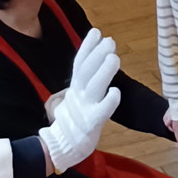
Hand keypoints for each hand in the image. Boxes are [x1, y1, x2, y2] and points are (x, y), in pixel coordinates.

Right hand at [38, 29, 121, 172]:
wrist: (61, 146)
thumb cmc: (73, 120)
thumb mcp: (75, 96)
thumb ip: (84, 80)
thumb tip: (95, 59)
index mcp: (74, 88)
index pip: (79, 63)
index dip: (87, 47)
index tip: (96, 31)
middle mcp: (77, 95)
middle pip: (85, 71)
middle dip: (97, 54)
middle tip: (109, 41)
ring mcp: (84, 108)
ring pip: (93, 87)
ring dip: (104, 72)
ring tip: (114, 57)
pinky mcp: (91, 124)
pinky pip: (101, 111)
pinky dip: (108, 101)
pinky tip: (117, 91)